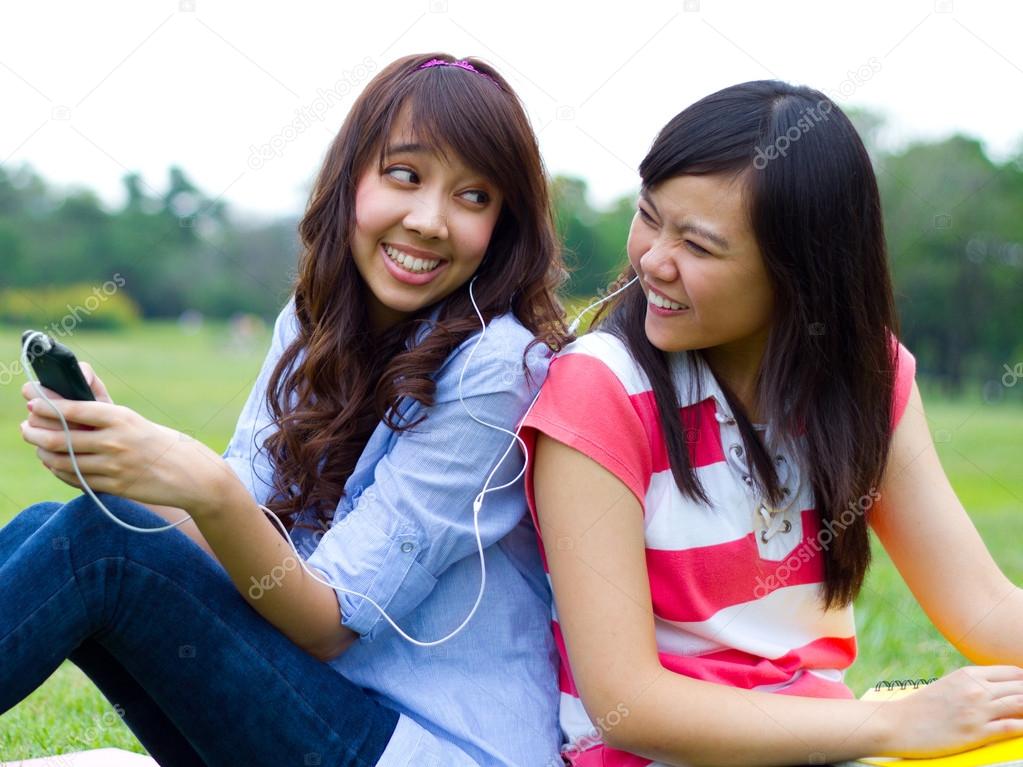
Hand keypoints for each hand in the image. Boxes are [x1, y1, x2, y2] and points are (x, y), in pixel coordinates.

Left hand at [19, 369, 228, 515]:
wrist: (191, 474)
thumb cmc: (162, 442)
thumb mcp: (136, 420)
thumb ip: (105, 409)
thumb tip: (77, 388)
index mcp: (121, 418)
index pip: (73, 409)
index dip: (46, 405)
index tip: (31, 401)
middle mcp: (115, 441)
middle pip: (59, 437)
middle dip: (34, 432)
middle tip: (25, 427)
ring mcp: (114, 467)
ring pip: (63, 461)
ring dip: (43, 453)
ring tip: (37, 445)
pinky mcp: (114, 487)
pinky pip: (76, 479)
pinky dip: (59, 471)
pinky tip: (55, 463)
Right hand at [886, 666, 1022, 756]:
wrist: (897, 724)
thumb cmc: (921, 708)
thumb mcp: (948, 685)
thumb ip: (972, 684)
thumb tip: (997, 689)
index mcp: (967, 674)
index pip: (1013, 672)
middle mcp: (975, 689)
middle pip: (1021, 687)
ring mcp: (976, 710)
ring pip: (1020, 703)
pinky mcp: (975, 732)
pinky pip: (1012, 727)